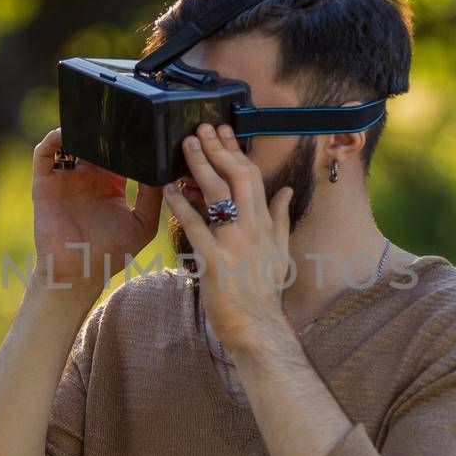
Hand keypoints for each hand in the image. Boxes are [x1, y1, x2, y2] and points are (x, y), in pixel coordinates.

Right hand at [31, 127, 163, 295]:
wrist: (78, 272)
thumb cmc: (112, 253)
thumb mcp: (143, 223)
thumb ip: (153, 196)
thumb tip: (163, 169)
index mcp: (110, 184)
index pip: (119, 152)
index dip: (128, 139)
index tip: (140, 125)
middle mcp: (87, 178)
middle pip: (95, 142)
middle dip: (104, 128)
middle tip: (117, 115)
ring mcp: (65, 178)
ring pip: (70, 141)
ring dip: (80, 129)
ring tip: (93, 120)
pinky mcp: (45, 183)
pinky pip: (45, 154)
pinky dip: (53, 139)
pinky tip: (67, 133)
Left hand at [161, 122, 296, 355]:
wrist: (259, 327)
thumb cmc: (265, 292)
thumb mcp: (280, 252)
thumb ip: (281, 218)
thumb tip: (287, 191)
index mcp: (266, 223)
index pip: (253, 177)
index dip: (237, 151)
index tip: (224, 132)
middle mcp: (253, 227)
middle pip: (236, 176)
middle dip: (218, 149)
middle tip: (201, 128)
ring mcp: (234, 242)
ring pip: (217, 194)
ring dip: (199, 165)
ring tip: (186, 145)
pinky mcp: (214, 260)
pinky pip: (196, 226)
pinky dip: (181, 205)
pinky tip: (169, 189)